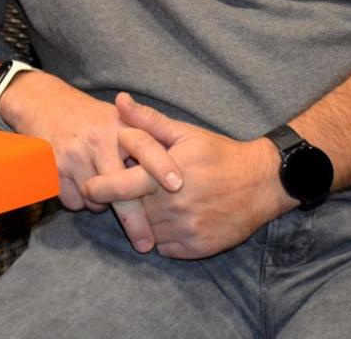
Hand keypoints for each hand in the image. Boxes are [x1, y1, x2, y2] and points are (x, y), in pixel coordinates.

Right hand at [0, 73, 169, 252]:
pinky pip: (74, 202)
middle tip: (146, 243)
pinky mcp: (54, 168)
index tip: (176, 185)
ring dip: (103, 204)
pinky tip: (80, 182)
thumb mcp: (120, 119)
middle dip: (134, 219)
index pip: (146, 146)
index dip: (161, 165)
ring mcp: (74, 154)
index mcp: (120, 127)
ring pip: (96, 200)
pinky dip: (80, 201)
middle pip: (120, 188)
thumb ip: (147, 142)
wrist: (46, 104)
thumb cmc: (91, 117)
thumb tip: (176, 173)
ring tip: (101, 184)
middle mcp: (98, 140)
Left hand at [83, 93, 291, 258]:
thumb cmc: (219, 154)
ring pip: (147, 231)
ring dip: (142, 220)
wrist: (263, 183)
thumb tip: (120, 101)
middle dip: (121, 204)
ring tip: (149, 203)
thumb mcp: (184, 132)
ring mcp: (186, 230)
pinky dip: (161, 235)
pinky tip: (168, 218)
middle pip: (132, 211)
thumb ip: (148, 121)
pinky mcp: (197, 248)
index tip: (87, 186)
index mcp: (166, 177)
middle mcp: (174, 207)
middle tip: (111, 196)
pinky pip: (165, 246)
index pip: (120, 187)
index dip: (99, 188)